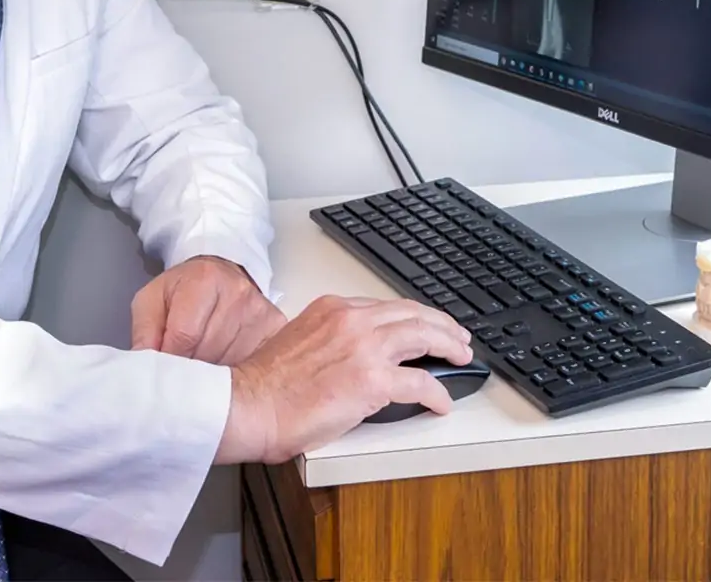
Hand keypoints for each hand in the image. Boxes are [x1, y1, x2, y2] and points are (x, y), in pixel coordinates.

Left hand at [130, 255, 286, 365]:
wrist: (221, 273)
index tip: (164, 372)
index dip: (171, 361)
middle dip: (191, 369)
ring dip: (215, 376)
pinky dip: (238, 374)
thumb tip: (143, 366)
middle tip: (183, 370)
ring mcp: (260, 311)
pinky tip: (227, 366)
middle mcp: (238, 292)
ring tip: (205, 365)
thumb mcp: (152, 300)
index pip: (185, 336)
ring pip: (233, 364)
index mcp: (204, 279)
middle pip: (210, 353)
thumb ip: (144, 331)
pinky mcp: (275, 327)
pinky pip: (255, 365)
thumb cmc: (184, 290)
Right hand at [214, 295, 472, 464]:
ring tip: (461, 356)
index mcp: (332, 308)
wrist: (249, 404)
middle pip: (412, 314)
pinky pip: (420, 383)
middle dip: (441, 324)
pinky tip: (442, 402)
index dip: (411, 316)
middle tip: (456, 336)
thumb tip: (350, 357)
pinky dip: (438, 392)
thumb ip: (327, 338)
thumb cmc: (264, 384)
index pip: (385, 306)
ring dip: (448, 345)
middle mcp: (351, 320)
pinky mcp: (372, 381)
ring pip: (424, 336)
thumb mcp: (298, 339)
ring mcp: (364, 348)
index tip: (423, 324)